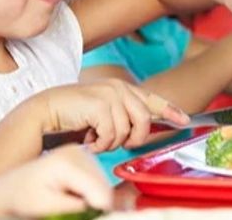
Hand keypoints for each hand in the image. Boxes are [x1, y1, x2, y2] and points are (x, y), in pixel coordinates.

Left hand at [0, 145, 111, 219]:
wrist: (11, 188)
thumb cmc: (23, 197)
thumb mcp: (48, 206)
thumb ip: (77, 205)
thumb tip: (104, 204)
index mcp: (67, 161)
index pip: (98, 188)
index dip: (98, 206)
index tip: (89, 214)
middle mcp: (77, 151)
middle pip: (104, 184)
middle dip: (95, 201)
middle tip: (73, 209)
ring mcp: (80, 153)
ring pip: (103, 182)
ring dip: (93, 196)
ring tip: (69, 200)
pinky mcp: (82, 158)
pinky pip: (98, 179)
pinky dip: (91, 192)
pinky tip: (73, 194)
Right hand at [33, 79, 188, 151]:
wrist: (46, 112)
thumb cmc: (73, 116)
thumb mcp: (103, 115)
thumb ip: (123, 117)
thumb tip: (143, 131)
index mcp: (121, 88)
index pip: (152, 99)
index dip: (171, 111)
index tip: (185, 120)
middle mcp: (119, 88)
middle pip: (145, 121)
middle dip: (134, 139)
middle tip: (117, 144)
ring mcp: (110, 94)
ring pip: (128, 131)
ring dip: (111, 143)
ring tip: (96, 138)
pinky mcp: (101, 105)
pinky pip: (112, 135)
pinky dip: (100, 144)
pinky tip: (89, 140)